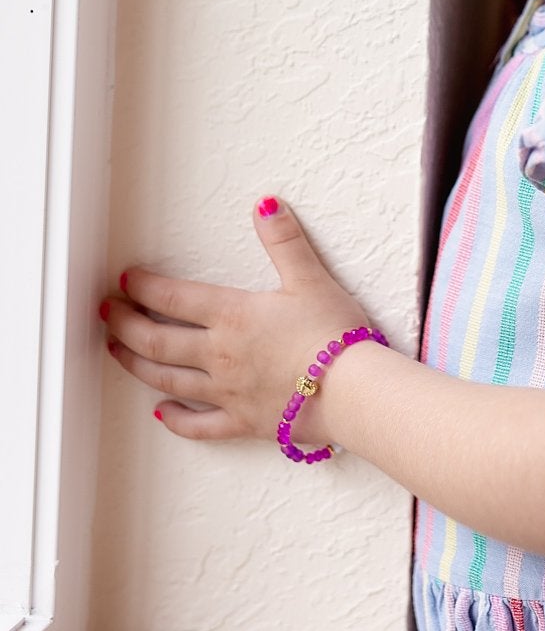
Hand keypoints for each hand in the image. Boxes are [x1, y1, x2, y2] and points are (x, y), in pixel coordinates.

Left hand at [102, 196, 372, 445]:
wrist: (352, 391)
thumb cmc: (334, 334)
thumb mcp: (310, 278)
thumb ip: (284, 241)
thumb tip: (265, 205)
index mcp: (232, 316)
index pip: (174, 299)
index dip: (144, 287)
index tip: (124, 281)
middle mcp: (219, 355)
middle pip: (157, 341)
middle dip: (124, 324)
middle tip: (105, 314)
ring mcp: (227, 392)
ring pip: (167, 380)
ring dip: (136, 365)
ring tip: (116, 353)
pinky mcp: (242, 422)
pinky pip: (200, 426)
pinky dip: (176, 421)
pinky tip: (161, 415)